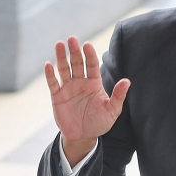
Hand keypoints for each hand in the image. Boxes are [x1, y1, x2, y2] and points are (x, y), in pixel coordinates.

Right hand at [44, 37, 129, 165]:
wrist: (84, 136)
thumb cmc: (100, 122)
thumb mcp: (112, 110)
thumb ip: (118, 96)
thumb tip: (127, 81)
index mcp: (94, 83)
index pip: (92, 65)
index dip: (89, 55)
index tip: (87, 44)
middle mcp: (80, 82)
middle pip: (76, 63)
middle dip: (74, 51)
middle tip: (72, 39)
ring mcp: (68, 88)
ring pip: (63, 69)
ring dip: (61, 57)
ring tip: (59, 44)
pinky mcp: (57, 96)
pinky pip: (53, 83)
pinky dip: (50, 74)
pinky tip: (49, 64)